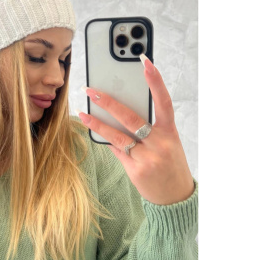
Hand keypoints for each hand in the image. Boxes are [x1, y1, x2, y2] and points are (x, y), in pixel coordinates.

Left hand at [78, 55, 193, 204]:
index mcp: (169, 132)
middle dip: (109, 102)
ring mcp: (146, 157)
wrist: (175, 197)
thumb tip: (118, 114)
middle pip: (130, 117)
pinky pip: (116, 150)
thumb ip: (148, 129)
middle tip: (92, 90)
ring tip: (82, 112)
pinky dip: (106, 140)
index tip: (145, 62)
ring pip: (116, 135)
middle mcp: (159, 143)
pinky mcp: (135, 169)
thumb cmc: (170, 165)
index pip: (163, 102)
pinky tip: (95, 130)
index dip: (155, 81)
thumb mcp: (166, 144)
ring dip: (96, 122)